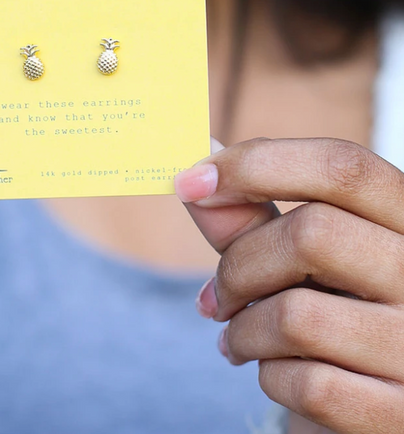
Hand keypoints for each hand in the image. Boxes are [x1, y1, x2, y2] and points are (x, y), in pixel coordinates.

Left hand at [176, 138, 403, 433]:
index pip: (341, 166)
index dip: (255, 163)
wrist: (370, 403)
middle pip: (311, 234)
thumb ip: (249, 218)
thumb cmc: (329, 311)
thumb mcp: (299, 258)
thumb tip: (190, 172)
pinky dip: (270, 378)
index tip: (189, 180)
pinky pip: (309, 385)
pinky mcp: (401, 413)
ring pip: (297, 315)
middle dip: (238, 264)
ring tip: (238, 338)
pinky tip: (272, 373)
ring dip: (243, 329)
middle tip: (214, 294)